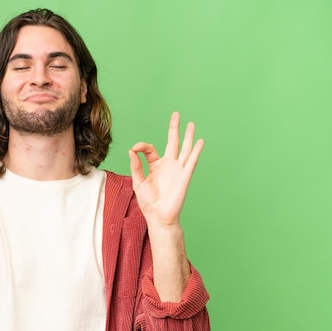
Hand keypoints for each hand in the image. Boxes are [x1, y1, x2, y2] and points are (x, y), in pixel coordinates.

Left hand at [128, 112, 203, 227]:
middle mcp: (168, 165)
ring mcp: (177, 170)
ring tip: (191, 124)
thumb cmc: (148, 202)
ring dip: (188, 136)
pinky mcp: (184, 176)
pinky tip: (200, 141)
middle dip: (174, 128)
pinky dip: (196, 151)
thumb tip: (131, 150)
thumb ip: (136, 166)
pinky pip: (191, 161)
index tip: (135, 149)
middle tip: (176, 114)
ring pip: (184, 149)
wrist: (158, 216)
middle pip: (173, 142)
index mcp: (155, 166)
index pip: (150, 149)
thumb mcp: (138, 182)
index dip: (142, 146)